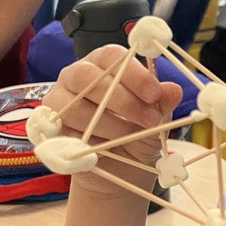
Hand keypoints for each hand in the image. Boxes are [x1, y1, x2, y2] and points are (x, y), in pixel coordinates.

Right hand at [42, 46, 182, 196]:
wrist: (121, 169)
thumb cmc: (138, 132)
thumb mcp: (157, 118)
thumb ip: (162, 104)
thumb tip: (174, 90)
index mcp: (104, 63)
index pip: (112, 56)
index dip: (134, 73)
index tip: (155, 93)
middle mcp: (77, 75)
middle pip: (89, 77)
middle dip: (123, 100)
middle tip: (151, 120)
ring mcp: (59, 100)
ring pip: (76, 106)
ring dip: (110, 124)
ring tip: (131, 137)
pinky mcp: (50, 127)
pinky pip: (64, 132)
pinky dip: (88, 141)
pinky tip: (106, 149)